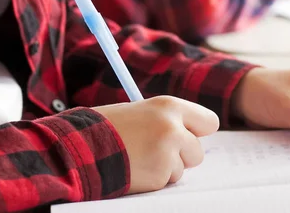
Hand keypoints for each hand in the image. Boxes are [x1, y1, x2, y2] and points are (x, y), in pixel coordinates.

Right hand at [94, 96, 218, 193]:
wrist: (80, 146)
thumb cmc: (107, 127)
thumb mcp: (140, 111)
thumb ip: (166, 120)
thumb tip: (188, 134)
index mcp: (169, 106)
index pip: (209, 122)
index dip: (198, 131)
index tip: (189, 135)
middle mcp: (173, 129)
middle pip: (198, 151)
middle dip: (182, 155)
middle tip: (156, 150)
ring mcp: (167, 154)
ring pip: (181, 169)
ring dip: (165, 168)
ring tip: (138, 157)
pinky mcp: (158, 176)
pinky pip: (165, 181)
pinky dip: (152, 179)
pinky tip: (134, 168)